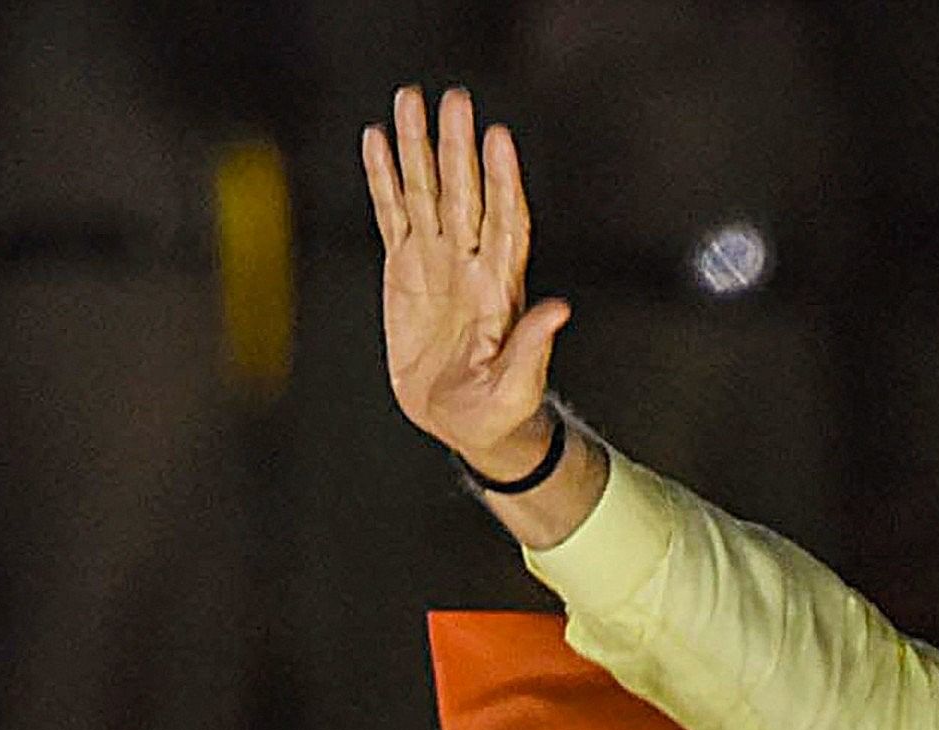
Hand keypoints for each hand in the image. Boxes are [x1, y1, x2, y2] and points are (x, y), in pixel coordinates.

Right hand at [364, 87, 568, 481]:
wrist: (465, 421)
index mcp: (499, 286)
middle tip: (453, 98)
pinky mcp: (405, 269)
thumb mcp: (517, 386)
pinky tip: (377, 141)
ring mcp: (438, 261)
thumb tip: (560, 309)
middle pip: (463, 192)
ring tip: (408, 100)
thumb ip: (533, 346)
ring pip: (426, 191)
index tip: (498, 139)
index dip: (500, 180)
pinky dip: (384, 177)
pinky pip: (393, 214)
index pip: (503, 220)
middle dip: (458, 146)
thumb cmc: (499, 409)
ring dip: (418, 146)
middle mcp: (470, 262)